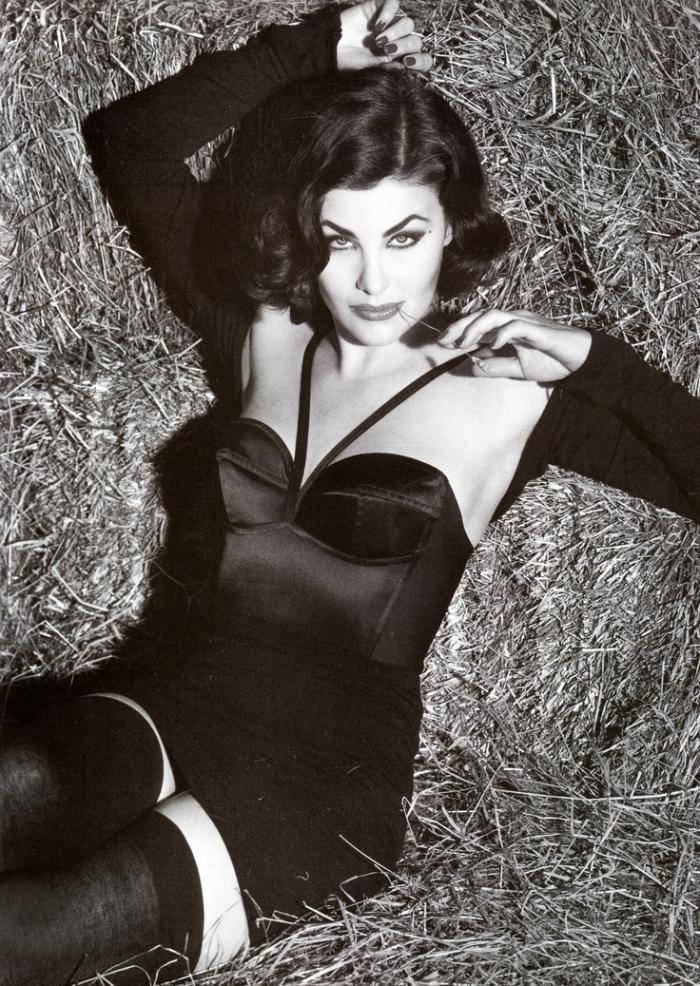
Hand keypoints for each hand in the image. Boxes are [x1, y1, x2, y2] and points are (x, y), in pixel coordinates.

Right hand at [337, 1, 430, 72]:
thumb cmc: (349, 65)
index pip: (423, 60)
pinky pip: (394, 4)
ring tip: (378, 40)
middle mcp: (398, 43)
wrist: (330, 49)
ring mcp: (390, 25)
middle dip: (404, 45)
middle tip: (385, 49)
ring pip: (408, 23)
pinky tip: (376, 24)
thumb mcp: (371, 72)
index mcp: (400, 61)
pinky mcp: (379, 8)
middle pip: (416, 40)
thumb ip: (390, 70)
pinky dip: (388, 13)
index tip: (408, 63)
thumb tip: (406, 69)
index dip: (422, 61)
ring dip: (395, 31)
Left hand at [439, 309, 592, 381]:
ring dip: (476, 328)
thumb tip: (472, 367)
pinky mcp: (538, 329)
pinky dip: (502, 333)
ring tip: (462, 343)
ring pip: (495, 316)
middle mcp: (514, 320)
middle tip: (442, 340)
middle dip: (460, 326)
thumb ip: (496, 367)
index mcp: (508, 328)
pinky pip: (516, 326)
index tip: (442, 343)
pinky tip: (492, 344)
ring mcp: (526, 322)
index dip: (459, 332)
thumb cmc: (553, 360)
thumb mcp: (518, 369)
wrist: (582, 360)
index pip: (479, 325)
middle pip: (481, 315)